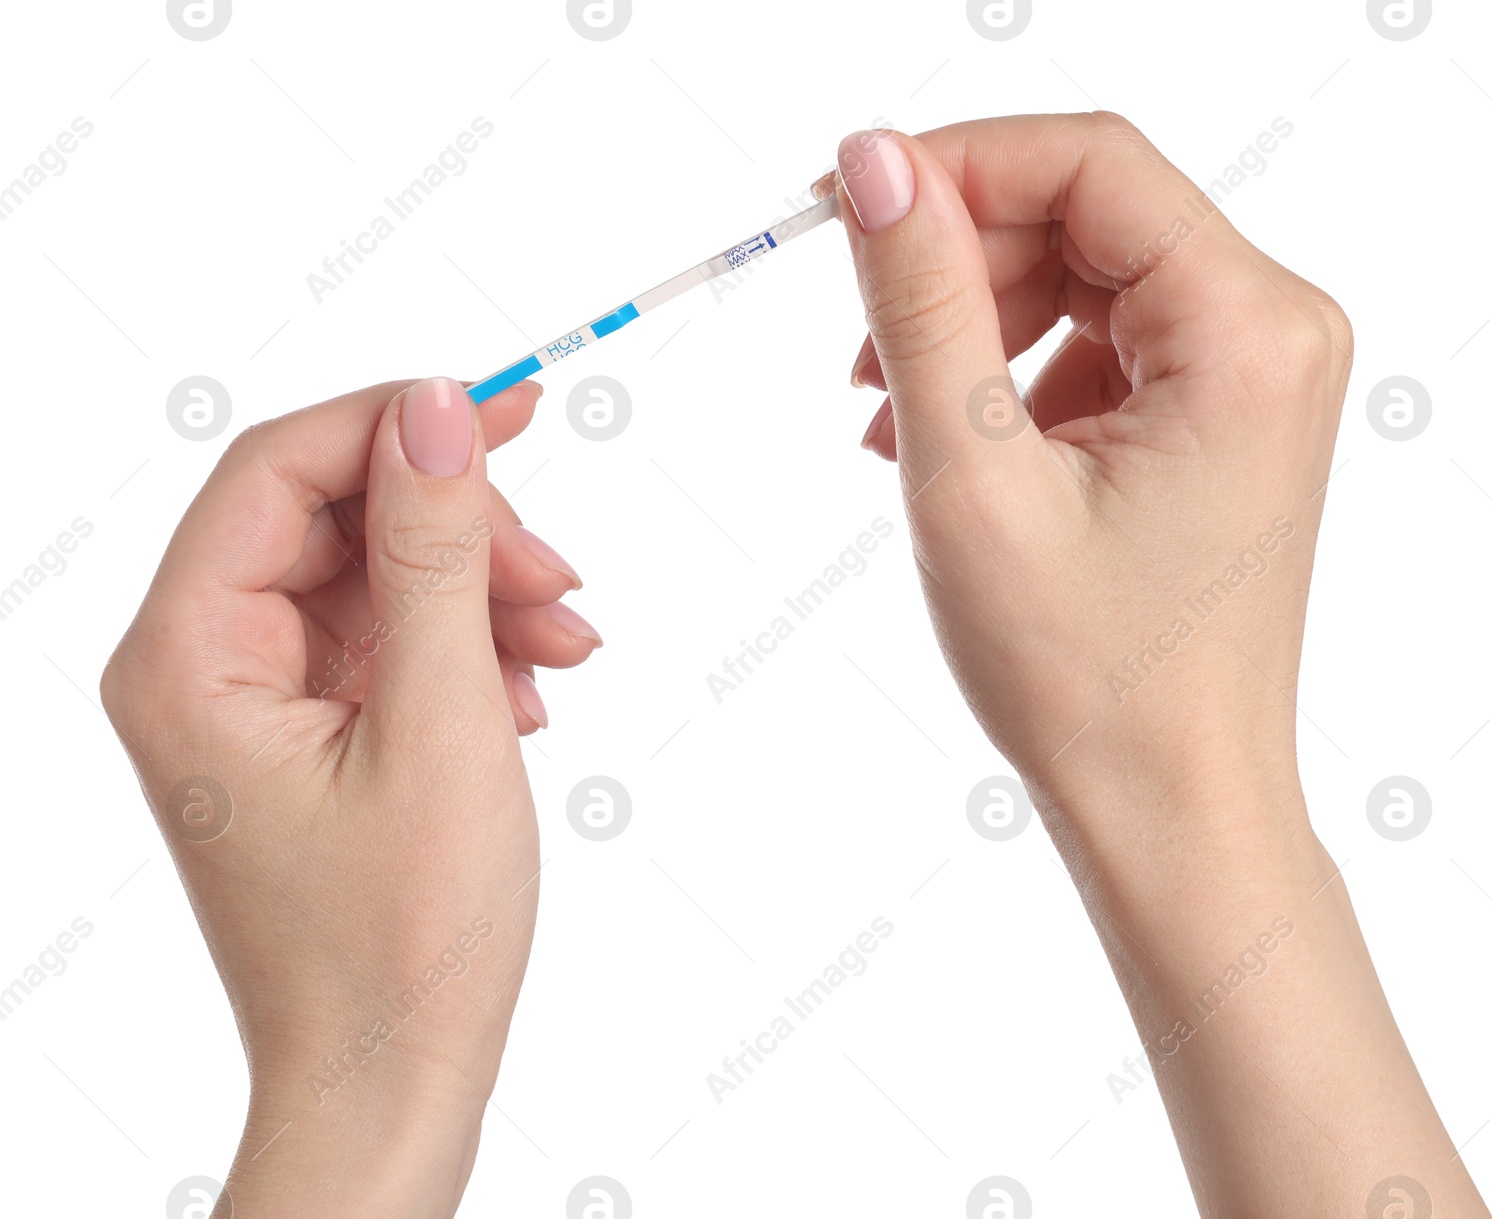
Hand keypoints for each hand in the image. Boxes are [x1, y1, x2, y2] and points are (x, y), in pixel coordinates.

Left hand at [101, 377, 595, 1216]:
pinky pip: (389, 643)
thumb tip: (436, 407)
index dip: (398, 421)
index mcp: (187, 657)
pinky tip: (530, 694)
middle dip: (461, 530)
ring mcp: (255, 702)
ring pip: (375, 578)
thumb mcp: (439, 722)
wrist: (391, 1083)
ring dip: (481, 594)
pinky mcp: (309, 734)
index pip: (280, 468)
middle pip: (335, 517)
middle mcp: (200, 666)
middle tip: (562, 578)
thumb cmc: (402, 938)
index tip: (515, 408)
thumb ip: (433, 553)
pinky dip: (469, 649)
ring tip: (570, 647)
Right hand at [834, 117, 1487, 1217]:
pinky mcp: (1220, 413)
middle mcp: (1276, 332)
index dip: (955, 165)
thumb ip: (922, 299)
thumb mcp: (973, 472)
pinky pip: (1102, 339)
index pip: (1090, 164)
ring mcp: (1255, 374)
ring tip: (887, 414)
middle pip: (1088, 212)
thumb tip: (874, 161)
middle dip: (958, 258)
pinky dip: (1012, 371)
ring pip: (1086, 272)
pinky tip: (943, 441)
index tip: (846, 205)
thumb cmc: (1088, 677)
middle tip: (858, 339)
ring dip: (973, 319)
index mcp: (1247, 331)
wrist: (1169, 804)